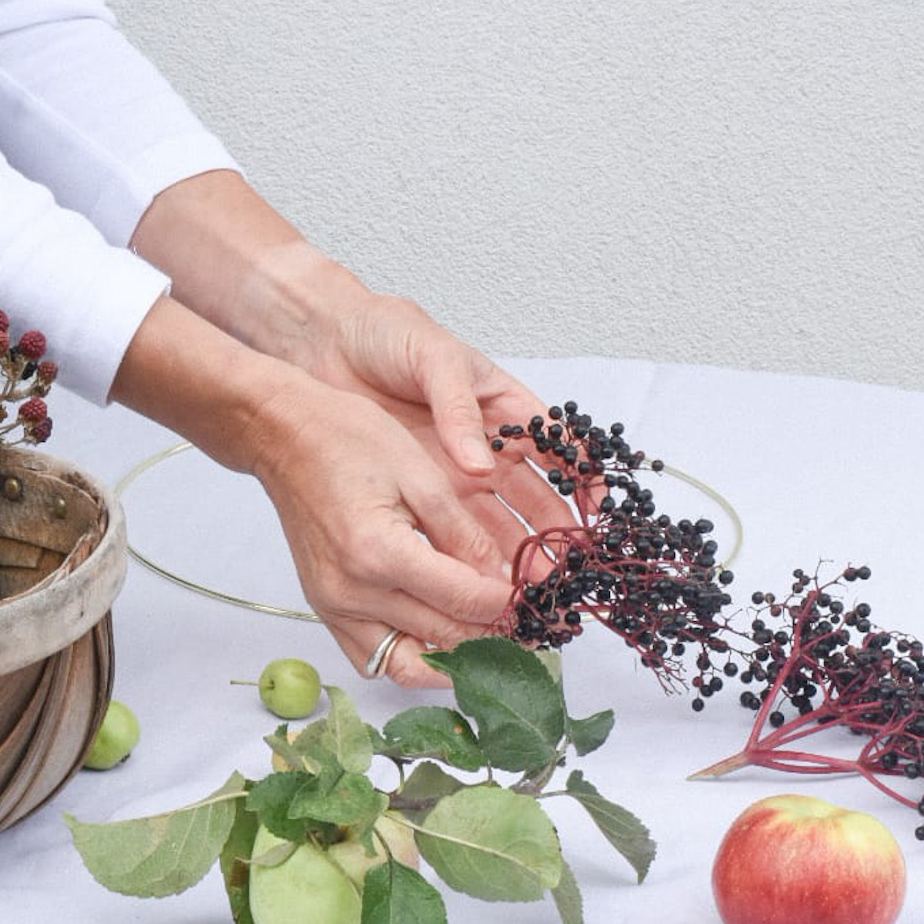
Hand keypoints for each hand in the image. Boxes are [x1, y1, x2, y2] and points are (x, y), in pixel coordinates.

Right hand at [248, 377, 515, 686]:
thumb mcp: (420, 473)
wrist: (283, 436)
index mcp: (380, 552)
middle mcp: (353, 592)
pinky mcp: (325, 610)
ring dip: (454, 660)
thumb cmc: (346, 439)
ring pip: (408, 667)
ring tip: (488, 640)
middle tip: (527, 626)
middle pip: (443, 637)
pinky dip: (412, 657)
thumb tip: (502, 578)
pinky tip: (440, 639)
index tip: (536, 600)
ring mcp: (334, 607)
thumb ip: (463, 533)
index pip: (464, 600)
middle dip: (493, 635)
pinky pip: (373, 660)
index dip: (509, 604)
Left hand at [290, 288, 574, 559]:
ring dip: (518, 555)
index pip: (559, 446)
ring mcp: (454, 472)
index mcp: (503, 406)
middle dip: (555, 533)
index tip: (598, 509)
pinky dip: (469, 556)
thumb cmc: (385, 334)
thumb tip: (481, 464)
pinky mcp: (420, 490)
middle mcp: (485, 445)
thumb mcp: (432, 358)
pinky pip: (453, 528)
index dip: (584, 477)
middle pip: (535, 497)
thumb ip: (457, 408)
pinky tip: (479, 584)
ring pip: (499, 521)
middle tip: (568, 569)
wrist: (325, 342)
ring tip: (533, 590)